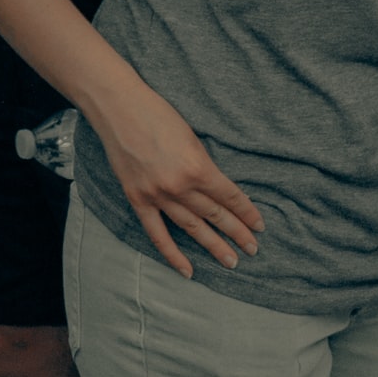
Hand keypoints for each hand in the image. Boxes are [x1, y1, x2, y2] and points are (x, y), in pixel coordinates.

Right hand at [89, 77, 262, 276]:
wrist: (117, 106)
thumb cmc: (157, 113)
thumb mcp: (191, 137)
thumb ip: (204, 166)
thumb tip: (218, 190)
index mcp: (198, 167)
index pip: (230, 197)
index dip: (247, 212)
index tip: (259, 225)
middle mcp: (180, 186)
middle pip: (216, 215)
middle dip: (238, 233)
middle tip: (253, 249)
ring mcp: (158, 195)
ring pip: (192, 228)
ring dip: (214, 245)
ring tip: (232, 262)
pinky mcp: (138, 199)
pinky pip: (157, 233)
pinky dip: (173, 254)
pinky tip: (188, 270)